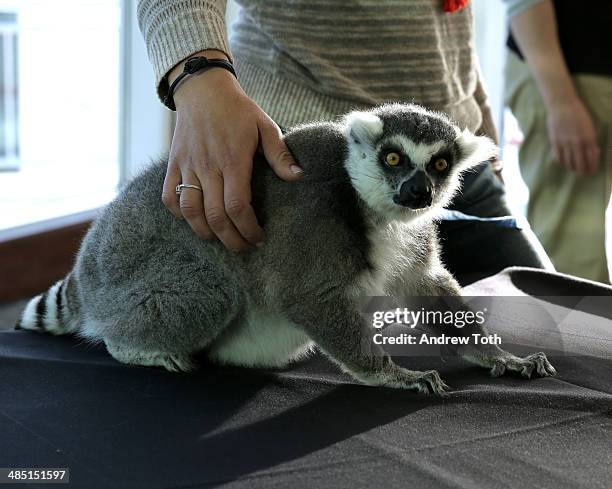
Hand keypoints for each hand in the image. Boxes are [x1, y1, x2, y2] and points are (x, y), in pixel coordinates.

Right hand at [164, 52, 303, 250]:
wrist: (202, 88)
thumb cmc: (238, 110)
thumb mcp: (265, 126)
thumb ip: (280, 154)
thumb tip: (298, 177)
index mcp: (232, 159)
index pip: (237, 206)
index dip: (248, 229)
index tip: (259, 238)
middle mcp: (208, 166)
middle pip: (215, 216)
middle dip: (231, 239)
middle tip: (244, 248)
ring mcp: (187, 166)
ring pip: (190, 211)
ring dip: (205, 232)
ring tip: (220, 239)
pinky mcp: (173, 164)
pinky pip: (169, 197)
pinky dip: (179, 215)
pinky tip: (194, 220)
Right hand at [546, 99, 599, 175]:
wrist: (563, 104)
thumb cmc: (579, 113)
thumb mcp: (589, 126)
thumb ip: (591, 140)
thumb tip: (593, 152)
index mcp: (589, 138)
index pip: (592, 159)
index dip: (592, 168)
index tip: (592, 172)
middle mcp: (578, 142)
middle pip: (580, 164)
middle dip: (582, 171)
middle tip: (583, 174)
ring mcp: (566, 143)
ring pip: (569, 163)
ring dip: (572, 168)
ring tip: (573, 169)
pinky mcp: (555, 142)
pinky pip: (558, 158)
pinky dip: (561, 163)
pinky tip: (563, 162)